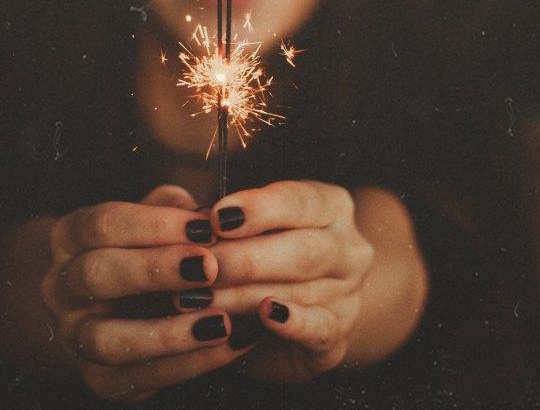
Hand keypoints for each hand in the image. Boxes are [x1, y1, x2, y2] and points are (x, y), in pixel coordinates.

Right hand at [35, 185, 252, 400]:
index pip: (104, 224)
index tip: (206, 227)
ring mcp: (74, 336)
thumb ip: (175, 210)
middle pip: (97, 275)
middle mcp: (61, 287)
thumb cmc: (143, 251)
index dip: (154, 224)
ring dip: (168, 332)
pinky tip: (229, 345)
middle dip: (156, 270)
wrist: (111, 311)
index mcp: (71, 238)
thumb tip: (209, 215)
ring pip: (107, 339)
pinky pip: (138, 377)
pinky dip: (187, 364)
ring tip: (221, 322)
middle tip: (210, 268)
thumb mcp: (152, 219)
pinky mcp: (99, 379)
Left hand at [205, 180, 376, 382]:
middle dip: (243, 258)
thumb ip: (227, 221)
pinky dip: (292, 322)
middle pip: (301, 249)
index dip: (258, 208)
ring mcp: (348, 296)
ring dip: (243, 296)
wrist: (299, 316)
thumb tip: (191, 221)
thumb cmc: (264, 256)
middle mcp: (348, 249)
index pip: (300, 201)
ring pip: (299, 291)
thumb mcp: (251, 228)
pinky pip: (319, 329)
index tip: (215, 217)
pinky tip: (265, 315)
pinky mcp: (337, 338)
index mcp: (330, 207)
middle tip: (199, 266)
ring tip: (200, 299)